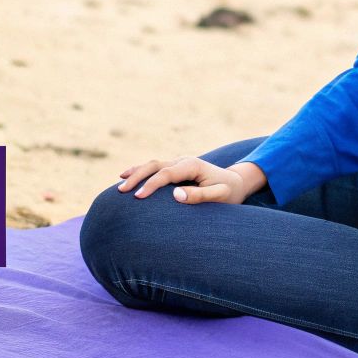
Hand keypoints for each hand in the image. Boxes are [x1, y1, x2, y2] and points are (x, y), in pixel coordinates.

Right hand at [115, 156, 251, 204]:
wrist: (236, 183)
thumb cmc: (229, 193)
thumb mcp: (220, 196)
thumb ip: (199, 196)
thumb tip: (175, 195)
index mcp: (192, 165)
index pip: (166, 174)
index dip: (151, 185)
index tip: (138, 197)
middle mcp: (184, 161)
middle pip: (155, 165)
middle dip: (137, 176)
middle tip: (122, 190)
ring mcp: (179, 163)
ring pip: (153, 164)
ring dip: (136, 172)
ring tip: (120, 183)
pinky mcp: (177, 170)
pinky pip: (156, 169)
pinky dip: (142, 172)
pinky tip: (129, 177)